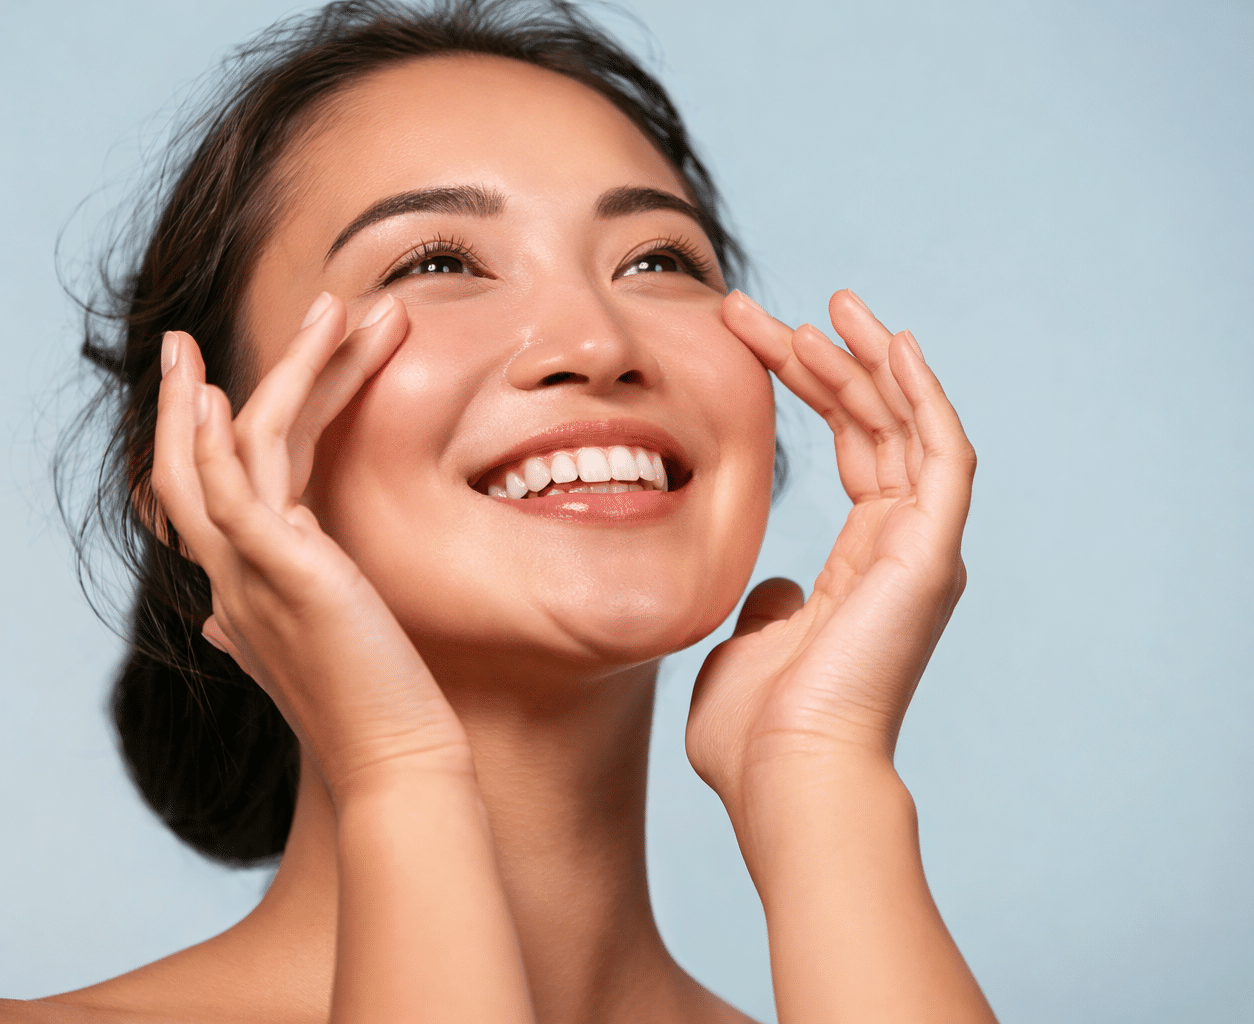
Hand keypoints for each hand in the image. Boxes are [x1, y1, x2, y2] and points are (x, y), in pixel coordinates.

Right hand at [150, 293, 470, 798]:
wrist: (396, 764)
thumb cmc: (369, 710)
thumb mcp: (313, 651)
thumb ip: (268, 620)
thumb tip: (222, 622)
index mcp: (243, 587)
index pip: (217, 493)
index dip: (205, 436)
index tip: (208, 385)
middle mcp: (232, 577)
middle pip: (194, 464)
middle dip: (189, 396)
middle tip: (186, 338)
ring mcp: (249, 574)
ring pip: (229, 452)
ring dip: (272, 373)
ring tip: (324, 308)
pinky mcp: (283, 573)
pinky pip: (235, 487)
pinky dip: (224, 434)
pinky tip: (233, 388)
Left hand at [686, 289, 975, 800]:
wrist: (785, 777)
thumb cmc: (757, 733)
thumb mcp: (750, 648)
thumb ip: (768, 608)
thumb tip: (773, 586)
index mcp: (863, 568)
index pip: (852, 452)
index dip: (812, 391)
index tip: (758, 340)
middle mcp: (903, 550)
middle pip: (877, 428)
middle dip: (829, 362)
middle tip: (777, 310)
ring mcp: (922, 550)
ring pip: (909, 428)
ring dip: (869, 362)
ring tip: (827, 306)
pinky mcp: (931, 551)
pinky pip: (941, 454)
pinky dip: (920, 396)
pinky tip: (889, 345)